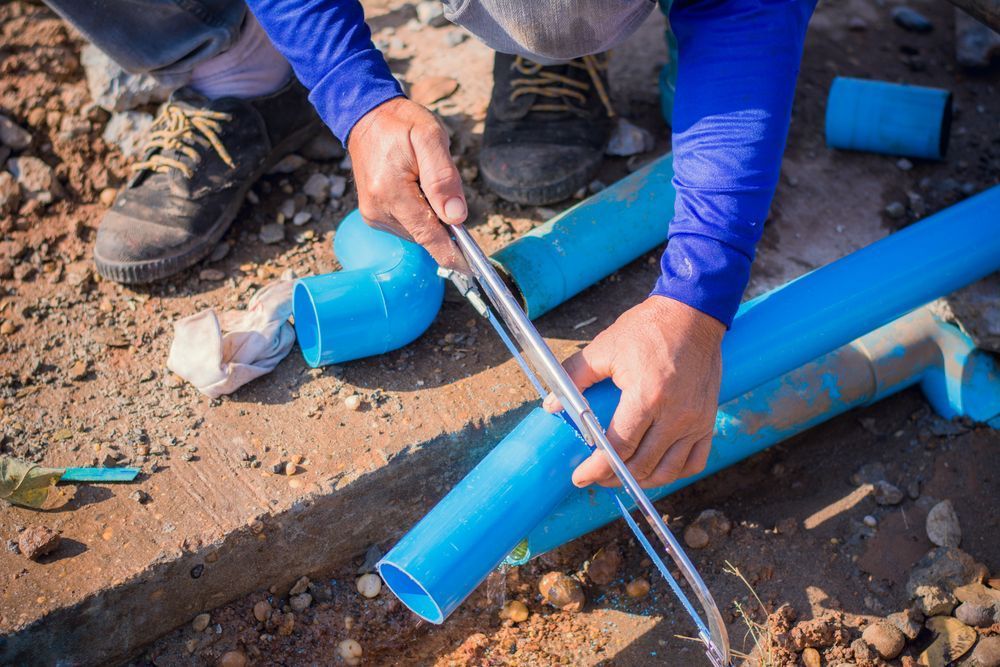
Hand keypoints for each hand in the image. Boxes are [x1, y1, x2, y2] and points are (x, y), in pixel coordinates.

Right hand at [348, 96, 467, 269]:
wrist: (366, 116)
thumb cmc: (400, 124)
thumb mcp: (430, 137)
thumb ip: (443, 178)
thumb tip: (456, 217)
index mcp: (391, 192)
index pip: (428, 235)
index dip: (453, 255)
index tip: (472, 268)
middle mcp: (377, 210)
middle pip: (425, 235)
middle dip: (443, 221)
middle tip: (443, 185)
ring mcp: (373, 215)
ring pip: (418, 232)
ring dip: (431, 216)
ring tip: (424, 181)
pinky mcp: (373, 215)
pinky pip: (407, 225)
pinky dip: (420, 214)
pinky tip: (416, 189)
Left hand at [544, 296, 724, 487]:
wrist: (692, 314)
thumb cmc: (648, 329)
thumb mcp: (605, 347)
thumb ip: (574, 376)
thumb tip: (551, 405)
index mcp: (647, 397)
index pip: (619, 448)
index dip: (597, 468)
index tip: (580, 476)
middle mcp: (676, 414)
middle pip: (643, 465)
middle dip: (614, 478)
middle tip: (595, 478)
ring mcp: (696, 420)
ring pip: (669, 470)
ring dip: (643, 481)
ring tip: (622, 477)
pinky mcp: (708, 419)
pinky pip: (695, 461)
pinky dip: (674, 473)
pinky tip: (656, 470)